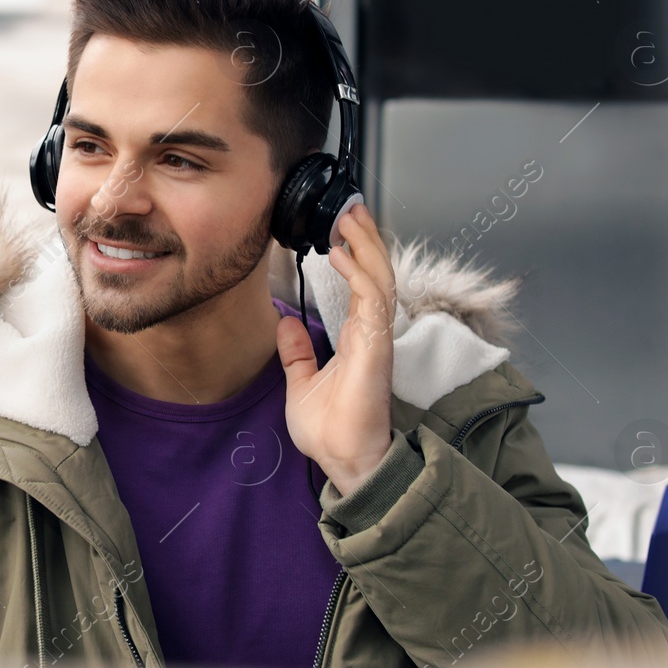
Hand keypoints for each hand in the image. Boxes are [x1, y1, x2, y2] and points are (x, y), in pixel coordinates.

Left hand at [277, 203, 396, 495]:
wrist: (342, 460)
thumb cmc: (330, 431)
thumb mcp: (301, 382)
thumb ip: (297, 353)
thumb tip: (288, 323)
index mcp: (358, 338)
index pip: (363, 284)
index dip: (357, 253)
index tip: (342, 227)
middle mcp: (371, 333)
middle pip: (376, 273)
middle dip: (365, 238)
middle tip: (350, 207)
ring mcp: (377, 338)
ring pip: (380, 278)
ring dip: (366, 245)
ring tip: (349, 217)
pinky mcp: (376, 347)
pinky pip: (372, 300)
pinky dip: (360, 273)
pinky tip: (343, 254)